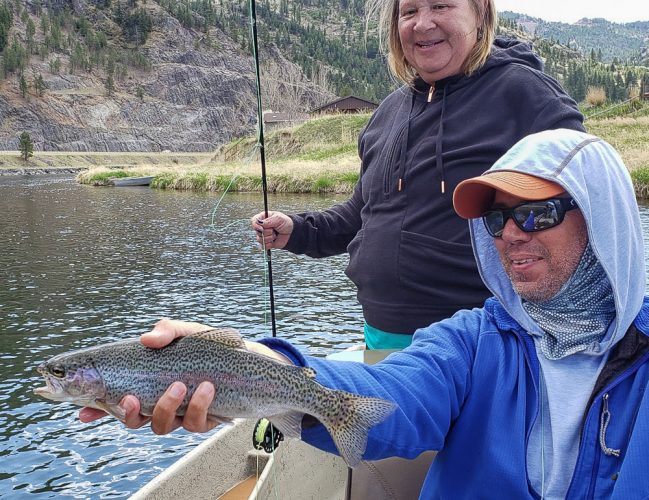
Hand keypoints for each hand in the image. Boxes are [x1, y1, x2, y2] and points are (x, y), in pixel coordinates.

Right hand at [79, 319, 290, 433]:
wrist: (251, 360)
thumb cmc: (213, 346)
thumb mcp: (188, 331)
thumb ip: (167, 331)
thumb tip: (147, 337)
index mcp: (150, 382)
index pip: (116, 399)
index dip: (97, 410)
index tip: (83, 413)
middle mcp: (162, 401)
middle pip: (133, 420)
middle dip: (127, 414)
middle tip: (131, 398)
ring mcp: (183, 412)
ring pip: (162, 425)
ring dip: (167, 407)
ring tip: (180, 386)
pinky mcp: (206, 419)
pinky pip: (195, 424)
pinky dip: (199, 407)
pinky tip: (207, 389)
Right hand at [250, 210, 293, 249]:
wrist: (291, 233)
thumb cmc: (285, 223)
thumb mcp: (278, 219)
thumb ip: (269, 221)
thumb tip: (260, 223)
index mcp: (263, 218)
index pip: (254, 221)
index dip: (256, 225)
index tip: (262, 228)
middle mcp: (261, 227)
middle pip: (257, 231)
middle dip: (267, 232)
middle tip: (274, 229)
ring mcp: (263, 235)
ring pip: (260, 239)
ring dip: (270, 238)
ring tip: (275, 234)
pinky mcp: (266, 243)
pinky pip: (264, 246)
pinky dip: (269, 244)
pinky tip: (274, 241)